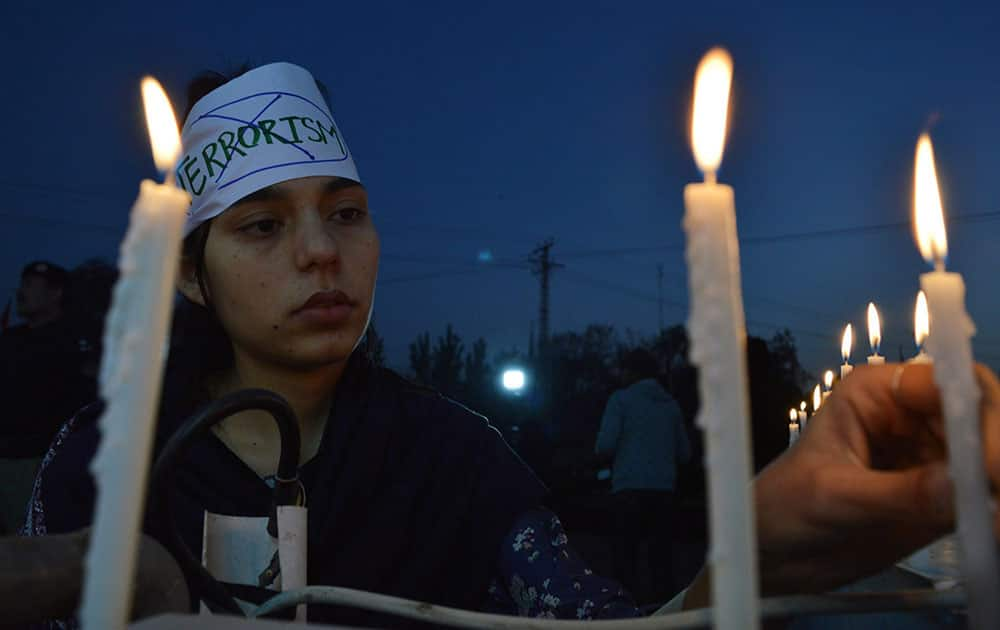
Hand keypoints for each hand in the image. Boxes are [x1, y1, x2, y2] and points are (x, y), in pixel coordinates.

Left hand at [753, 362, 999, 595]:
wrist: (772, 553)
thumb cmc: (783, 507)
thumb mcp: (834, 497)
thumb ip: (899, 493)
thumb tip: (964, 486)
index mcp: (878, 393)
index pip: (949, 384)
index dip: (980, 416)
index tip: (989, 465)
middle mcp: (912, 417)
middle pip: (982, 417)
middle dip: (996, 453)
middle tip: (998, 496)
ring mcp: (931, 457)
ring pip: (989, 458)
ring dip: (998, 485)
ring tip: (994, 523)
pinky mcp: (943, 498)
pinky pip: (986, 498)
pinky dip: (995, 511)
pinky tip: (991, 534)